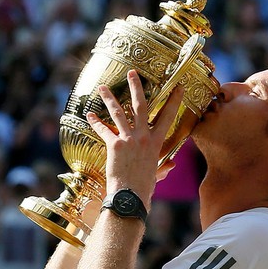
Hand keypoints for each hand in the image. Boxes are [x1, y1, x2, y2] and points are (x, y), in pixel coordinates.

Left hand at [86, 69, 183, 208]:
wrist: (130, 196)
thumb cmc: (144, 187)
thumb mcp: (157, 174)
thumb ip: (164, 166)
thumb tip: (172, 164)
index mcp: (157, 142)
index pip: (168, 116)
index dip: (174, 100)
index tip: (178, 86)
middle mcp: (144, 137)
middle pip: (141, 106)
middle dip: (136, 87)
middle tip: (132, 72)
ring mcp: (129, 139)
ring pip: (119, 112)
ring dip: (109, 98)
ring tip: (102, 87)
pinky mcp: (114, 145)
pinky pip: (103, 130)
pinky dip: (95, 122)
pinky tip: (89, 115)